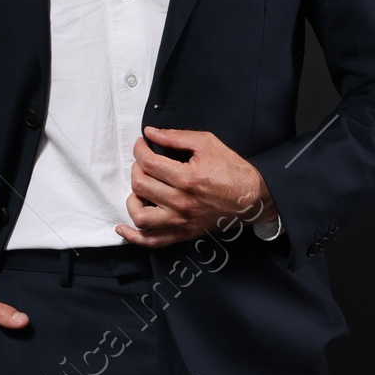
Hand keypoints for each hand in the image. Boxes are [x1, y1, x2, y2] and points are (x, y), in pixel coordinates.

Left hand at [117, 128, 277, 248]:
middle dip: (137, 169)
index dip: (139, 150)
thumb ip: (176, 137)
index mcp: (187, 178)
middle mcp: (181, 203)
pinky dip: (133, 236)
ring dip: (132, 200)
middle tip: (145, 163)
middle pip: (141, 186)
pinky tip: (123, 227)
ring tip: (140, 190)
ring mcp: (181, 221)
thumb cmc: (232, 169)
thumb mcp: (207, 143)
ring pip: (140, 216)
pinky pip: (152, 241)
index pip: (148, 163)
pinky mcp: (183, 233)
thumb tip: (150, 133)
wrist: (252, 197)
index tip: (142, 145)